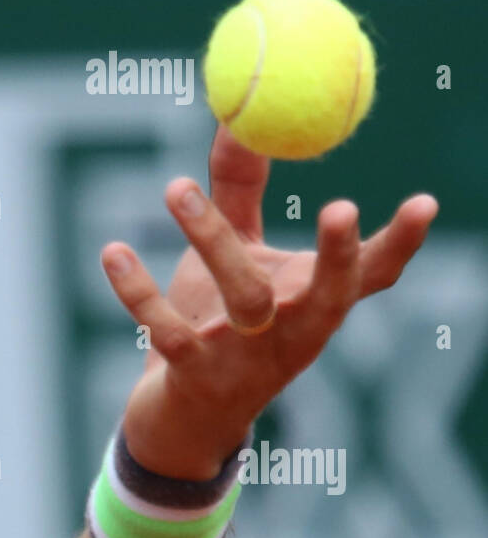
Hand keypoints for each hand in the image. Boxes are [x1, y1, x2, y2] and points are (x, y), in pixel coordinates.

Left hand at [101, 123, 439, 479]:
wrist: (180, 422)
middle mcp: (291, 335)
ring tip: (174, 185)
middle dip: (341, 257)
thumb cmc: (217, 327)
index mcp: (313, 306)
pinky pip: (169, 332)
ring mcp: (246, 361)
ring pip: (243, 301)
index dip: (401, 244)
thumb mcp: (237, 258)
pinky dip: (139, 292)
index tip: (425, 203)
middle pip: (328, 298)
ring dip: (211, 240)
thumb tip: (238, 115)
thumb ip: (241, 193)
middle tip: (344, 205)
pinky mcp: (195, 379)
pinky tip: (113, 250)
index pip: (370, 275)